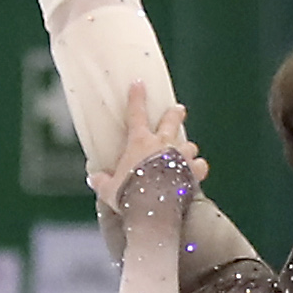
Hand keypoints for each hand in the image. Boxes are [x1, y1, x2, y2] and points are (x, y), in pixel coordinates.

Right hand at [88, 82, 207, 206]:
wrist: (153, 209)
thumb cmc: (128, 196)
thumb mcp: (109, 189)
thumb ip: (102, 181)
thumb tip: (93, 178)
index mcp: (139, 142)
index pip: (136, 113)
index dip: (137, 97)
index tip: (139, 83)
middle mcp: (162, 145)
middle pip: (171, 121)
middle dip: (175, 113)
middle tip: (179, 109)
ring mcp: (180, 157)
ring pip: (189, 144)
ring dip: (187, 147)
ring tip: (187, 150)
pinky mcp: (192, 172)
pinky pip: (200, 165)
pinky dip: (198, 167)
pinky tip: (197, 170)